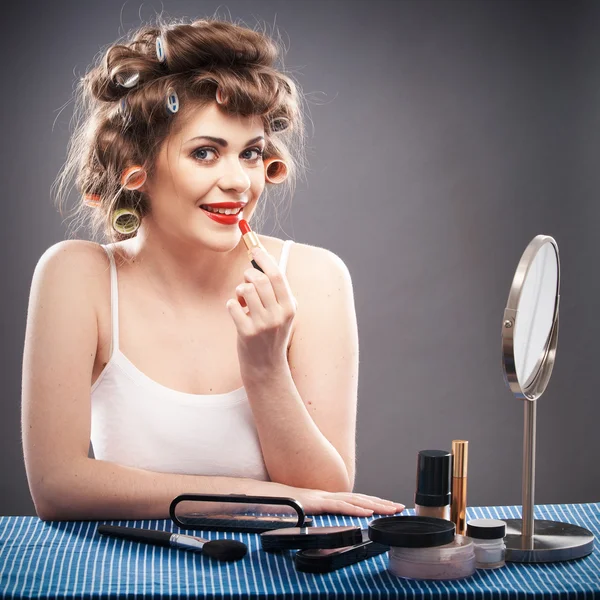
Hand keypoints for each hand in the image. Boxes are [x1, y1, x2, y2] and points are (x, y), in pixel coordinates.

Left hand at [226, 246, 297, 372]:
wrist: (266, 366)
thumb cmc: (272, 334)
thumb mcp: (283, 313)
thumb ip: (277, 291)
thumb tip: (263, 260)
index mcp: (290, 307)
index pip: (277, 276)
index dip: (264, 259)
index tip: (255, 250)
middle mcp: (278, 315)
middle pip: (260, 280)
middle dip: (249, 275)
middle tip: (247, 281)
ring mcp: (262, 325)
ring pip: (245, 290)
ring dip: (240, 290)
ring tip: (242, 299)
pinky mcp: (246, 333)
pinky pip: (232, 305)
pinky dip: (232, 304)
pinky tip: (237, 312)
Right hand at [287, 486, 404, 516]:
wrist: (269, 497)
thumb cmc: (288, 504)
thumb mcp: (309, 510)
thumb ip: (322, 512)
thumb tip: (331, 520)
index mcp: (331, 498)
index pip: (358, 500)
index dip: (376, 502)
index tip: (391, 507)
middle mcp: (331, 495)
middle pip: (362, 499)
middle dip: (382, 503)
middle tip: (400, 508)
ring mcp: (325, 497)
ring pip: (355, 500)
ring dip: (375, 505)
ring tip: (390, 510)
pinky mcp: (318, 502)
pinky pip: (339, 505)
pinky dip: (354, 509)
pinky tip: (367, 512)